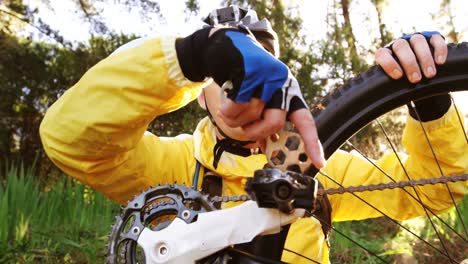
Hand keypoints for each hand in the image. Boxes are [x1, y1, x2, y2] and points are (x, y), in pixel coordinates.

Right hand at [176, 27, 325, 168]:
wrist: (229, 46)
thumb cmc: (245, 78)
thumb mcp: (262, 96)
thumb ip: (266, 118)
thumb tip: (265, 147)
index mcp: (290, 93)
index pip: (305, 120)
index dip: (312, 143)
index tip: (318, 163)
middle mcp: (282, 85)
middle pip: (274, 123)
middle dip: (256, 133)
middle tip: (246, 130)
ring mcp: (267, 78)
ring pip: (251, 115)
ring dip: (235, 121)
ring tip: (230, 110)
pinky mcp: (249, 73)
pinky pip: (235, 107)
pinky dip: (226, 111)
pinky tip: (225, 101)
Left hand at [375, 31, 446, 82]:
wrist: (421, 72)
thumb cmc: (405, 80)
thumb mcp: (396, 82)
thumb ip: (392, 84)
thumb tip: (389, 97)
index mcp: (387, 53)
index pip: (382, 54)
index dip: (389, 64)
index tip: (398, 76)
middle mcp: (399, 44)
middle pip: (401, 46)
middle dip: (409, 63)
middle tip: (416, 79)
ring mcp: (414, 39)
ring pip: (417, 40)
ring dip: (424, 58)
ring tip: (430, 74)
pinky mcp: (431, 37)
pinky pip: (435, 39)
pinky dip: (439, 49)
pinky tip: (440, 62)